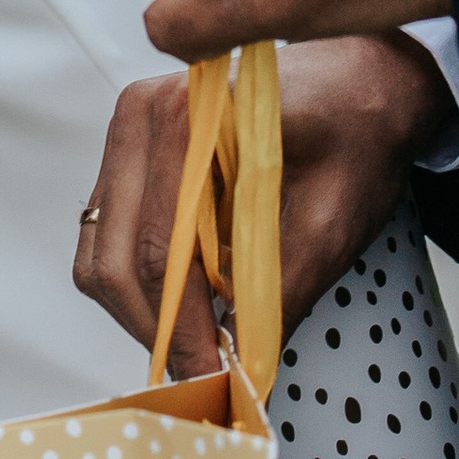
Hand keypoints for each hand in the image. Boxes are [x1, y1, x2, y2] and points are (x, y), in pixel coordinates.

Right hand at [76, 34, 451, 374]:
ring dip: (141, 311)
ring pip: (101, 253)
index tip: (213, 380)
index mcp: (189, 118)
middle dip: (156, 330)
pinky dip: (138, 282)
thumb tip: (240, 364)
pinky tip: (188, 301)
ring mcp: (126, 131)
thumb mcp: (334, 217)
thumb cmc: (353, 134)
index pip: (165, 251)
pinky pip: (109, 235)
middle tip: (203, 375)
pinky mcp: (128, 153)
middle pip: (116, 259)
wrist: (356, 78)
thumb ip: (281, 287)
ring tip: (197, 342)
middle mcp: (140, 114)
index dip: (185, 330)